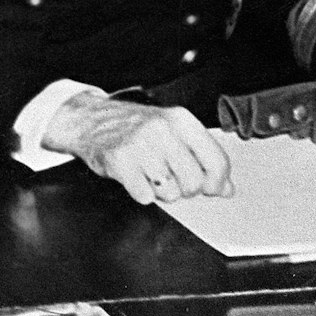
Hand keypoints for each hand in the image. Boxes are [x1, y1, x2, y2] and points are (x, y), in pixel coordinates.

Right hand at [41, 92, 232, 204]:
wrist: (90, 120)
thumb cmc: (134, 127)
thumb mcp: (173, 132)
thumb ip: (202, 158)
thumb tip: (226, 188)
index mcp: (181, 120)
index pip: (217, 161)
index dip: (216, 183)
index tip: (210, 188)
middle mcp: (161, 129)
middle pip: (194, 182)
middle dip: (184, 189)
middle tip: (170, 178)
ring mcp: (139, 144)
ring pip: (170, 192)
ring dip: (160, 191)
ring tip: (149, 175)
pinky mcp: (119, 160)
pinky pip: (144, 196)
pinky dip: (140, 193)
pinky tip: (134, 177)